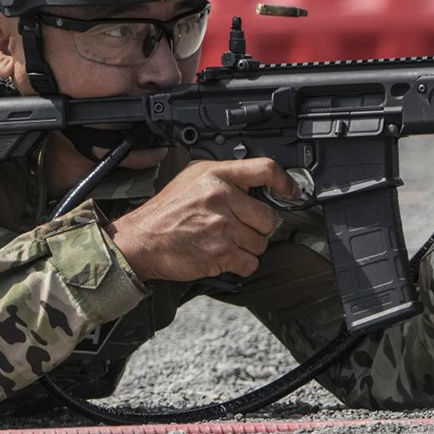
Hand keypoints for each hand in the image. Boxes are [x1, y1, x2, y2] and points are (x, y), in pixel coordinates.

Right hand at [106, 158, 298, 281]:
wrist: (141, 240)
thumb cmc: (165, 212)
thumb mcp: (192, 178)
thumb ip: (223, 178)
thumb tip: (254, 184)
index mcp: (216, 175)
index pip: (264, 169)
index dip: (285, 181)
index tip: (292, 191)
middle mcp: (221, 197)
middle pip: (268, 216)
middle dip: (257, 226)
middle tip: (238, 227)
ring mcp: (222, 226)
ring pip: (260, 242)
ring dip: (247, 247)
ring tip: (224, 241)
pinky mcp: (221, 253)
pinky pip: (250, 263)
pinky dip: (240, 264)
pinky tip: (223, 256)